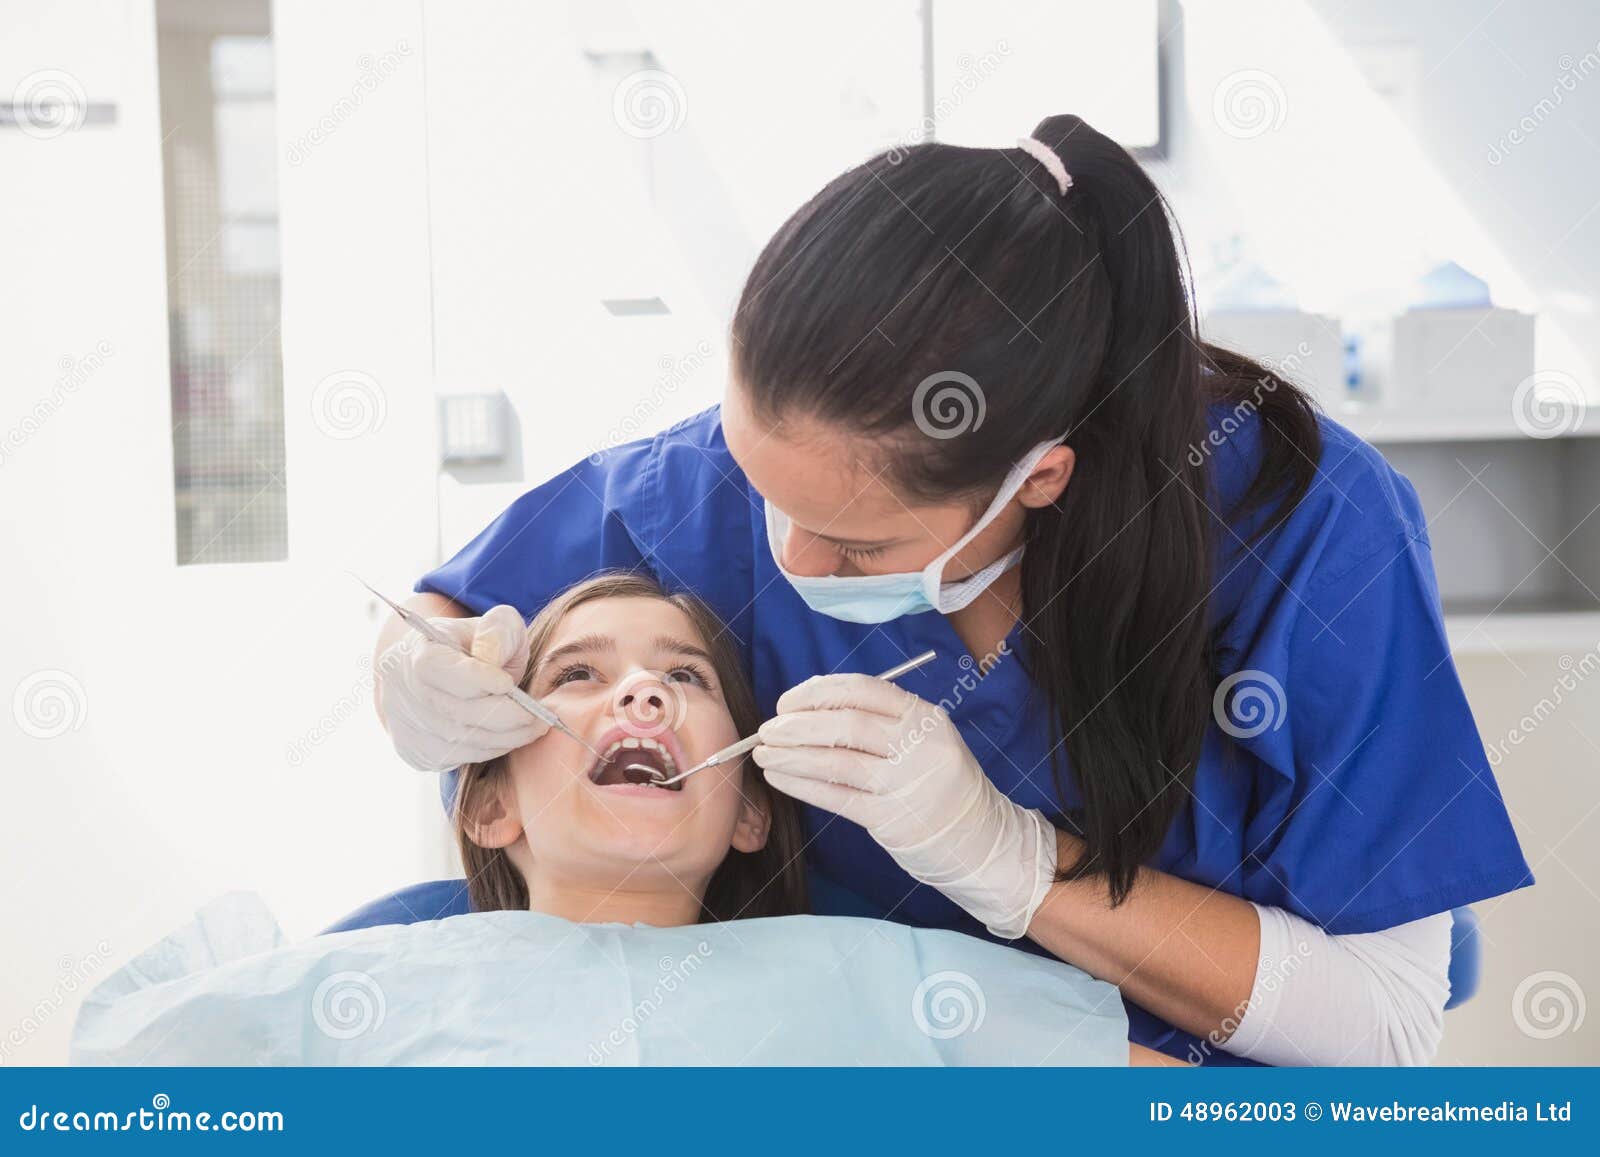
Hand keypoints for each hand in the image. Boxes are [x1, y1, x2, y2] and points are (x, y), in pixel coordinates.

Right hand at [377, 605, 547, 771]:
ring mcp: (409, 726)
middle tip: (542, 716)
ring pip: (462, 741)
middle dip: (506, 716)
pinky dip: (493, 748)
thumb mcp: (495, 624)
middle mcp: (405, 693)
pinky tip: (512, 735)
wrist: (442, 674)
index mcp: (419, 653)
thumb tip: (491, 661)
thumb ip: (499, 632)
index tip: (509, 683)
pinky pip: (462, 757)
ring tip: (536, 726)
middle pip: (457, 711)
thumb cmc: (475, 646)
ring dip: (506, 737)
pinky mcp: (418, 753)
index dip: (476, 679)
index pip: (441, 669)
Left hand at [754, 673, 1056, 938]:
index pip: (864, 690)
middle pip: (846, 723)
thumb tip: (809, 711)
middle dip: (797, 725)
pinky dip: (802, 785)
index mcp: (924, 717)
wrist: (981, 840)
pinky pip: (837, 796)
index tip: (787, 702)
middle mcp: (918, 745)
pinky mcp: (892, 819)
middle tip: (766, 729)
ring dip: (792, 755)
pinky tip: (779, 778)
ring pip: (837, 760)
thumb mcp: (924, 740)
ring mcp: (906, 783)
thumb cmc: (939, 784)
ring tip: (762, 753)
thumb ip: (880, 723)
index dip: (818, 692)